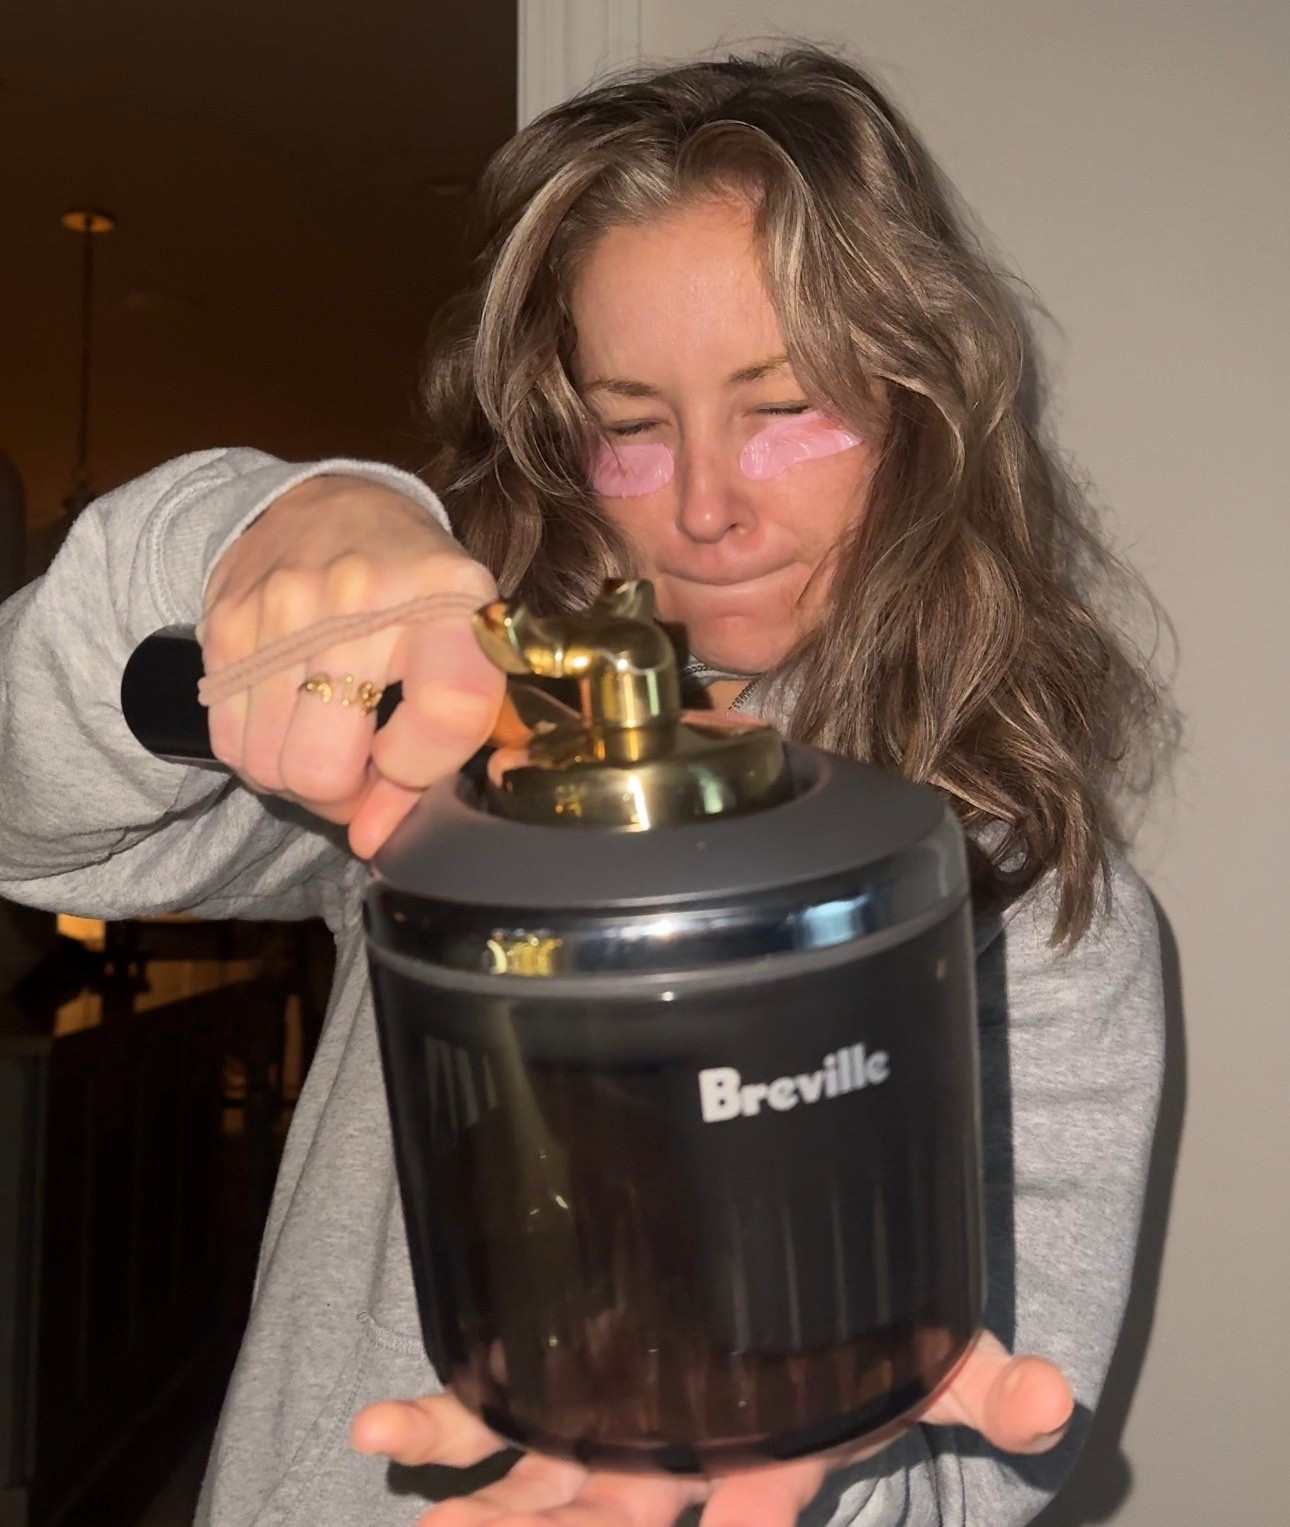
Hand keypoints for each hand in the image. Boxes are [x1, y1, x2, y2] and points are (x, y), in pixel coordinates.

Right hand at [200, 475, 502, 856]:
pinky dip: (259, 751)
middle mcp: (363, 598)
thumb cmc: (416, 596)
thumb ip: (433, 758)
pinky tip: (289, 717)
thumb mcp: (457, 654)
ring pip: (269, 768)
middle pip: (326, 767)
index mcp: (448, 600)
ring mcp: (283, 608)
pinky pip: (229, 742)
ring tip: (326, 735)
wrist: (333, 505)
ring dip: (297, 776)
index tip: (411, 761)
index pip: (448, 711)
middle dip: (343, 793)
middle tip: (361, 766)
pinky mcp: (225, 622)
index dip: (423, 766)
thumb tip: (372, 841)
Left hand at [351, 1329, 1073, 1524]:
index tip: (700, 1522)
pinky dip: (441, 1426)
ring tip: (410, 1511)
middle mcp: (679, 1464)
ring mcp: (617, 1424)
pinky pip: (496, 1412)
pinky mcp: (571, 1379)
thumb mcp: (929, 1360)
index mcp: (760, 1467)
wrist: (796, 1283)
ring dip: (470, 1504)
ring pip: (535, 1483)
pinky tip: (377, 1432)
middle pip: (605, 1525)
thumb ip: (982, 1386)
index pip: (743, 1525)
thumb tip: (1050, 1396)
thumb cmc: (861, 1345)